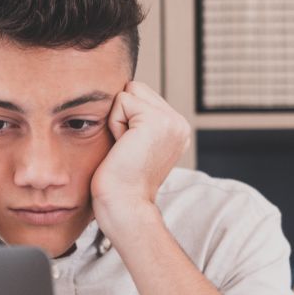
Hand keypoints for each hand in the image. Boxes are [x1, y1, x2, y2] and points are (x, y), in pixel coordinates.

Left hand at [89, 81, 190, 227]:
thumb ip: (138, 121)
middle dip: (122, 115)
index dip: (125, 118)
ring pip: (129, 92)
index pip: (142, 96)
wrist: (124, 205)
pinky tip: (123, 147)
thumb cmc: (120, 183)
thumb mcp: (135, 145)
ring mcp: (171, 121)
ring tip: (125, 148)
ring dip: (118, 119)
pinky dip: (114, 123)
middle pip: (135, 89)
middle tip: (126, 148)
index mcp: (176, 129)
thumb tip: (122, 96)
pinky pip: (122, 101)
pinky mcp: (156, 120)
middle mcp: (179, 123)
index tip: (129, 149)